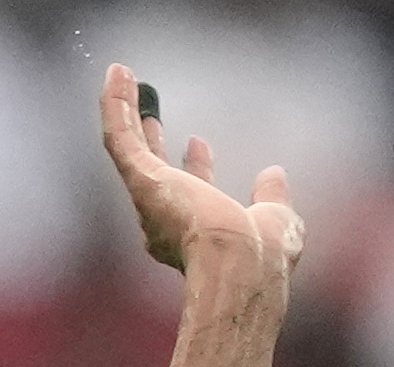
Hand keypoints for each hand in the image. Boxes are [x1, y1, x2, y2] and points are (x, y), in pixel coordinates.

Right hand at [96, 59, 300, 279]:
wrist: (241, 263)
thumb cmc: (261, 253)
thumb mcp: (277, 218)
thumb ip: (272, 196)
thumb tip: (273, 174)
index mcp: (200, 232)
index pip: (193, 191)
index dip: (196, 167)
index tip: (198, 142)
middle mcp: (167, 220)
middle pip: (154, 170)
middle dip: (152, 143)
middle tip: (151, 118)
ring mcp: (151, 198)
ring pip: (130, 147)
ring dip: (125, 111)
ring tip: (122, 80)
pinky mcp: (142, 180)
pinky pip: (120, 137)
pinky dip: (116, 104)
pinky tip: (116, 74)